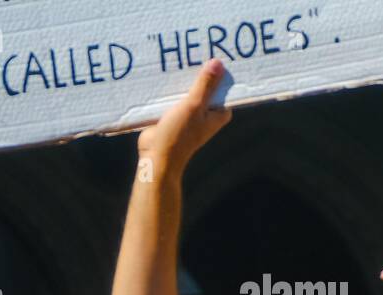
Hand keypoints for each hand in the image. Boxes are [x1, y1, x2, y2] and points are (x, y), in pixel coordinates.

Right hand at [136, 59, 232, 178]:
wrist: (156, 157)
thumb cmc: (179, 134)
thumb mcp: (194, 105)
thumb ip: (206, 84)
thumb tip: (218, 62)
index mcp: (219, 113)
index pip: (226, 88)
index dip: (223, 73)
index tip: (221, 53)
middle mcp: (207, 114)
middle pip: (208, 87)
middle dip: (204, 73)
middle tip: (200, 49)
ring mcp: (190, 115)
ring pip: (191, 92)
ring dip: (186, 81)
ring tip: (184, 57)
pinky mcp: (174, 116)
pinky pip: (176, 98)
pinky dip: (173, 89)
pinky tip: (169, 74)